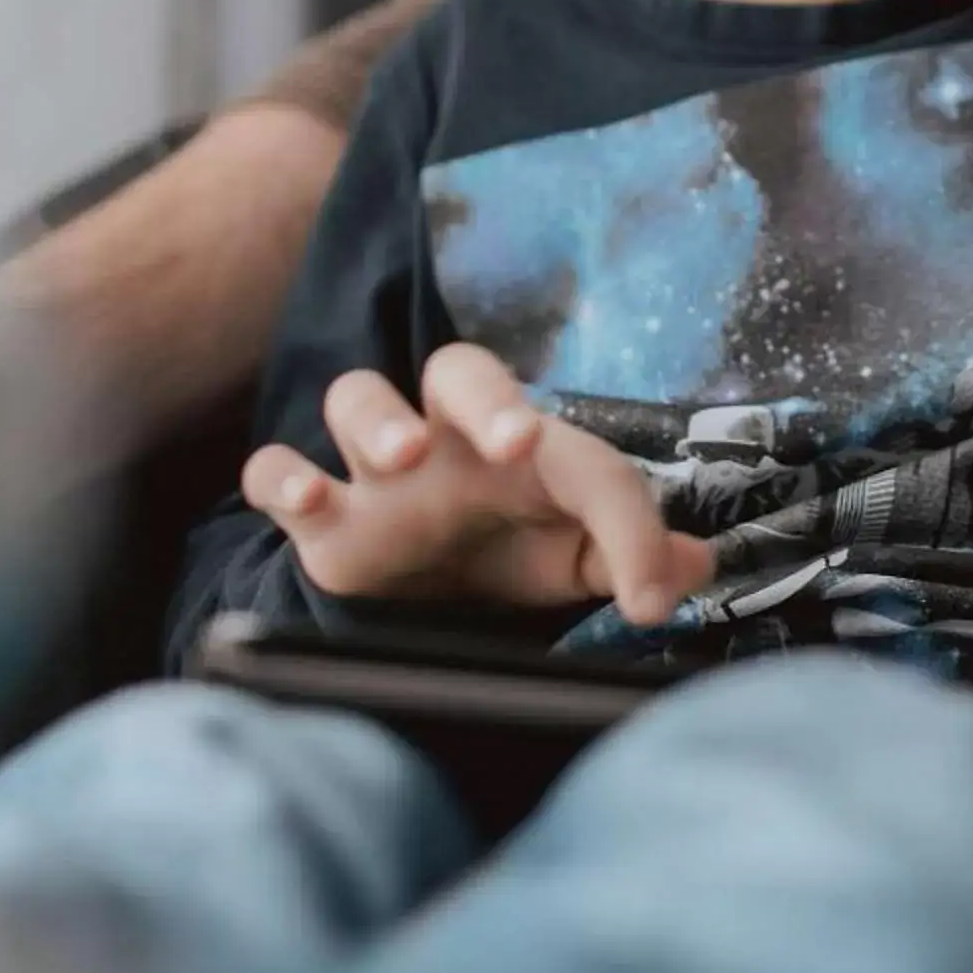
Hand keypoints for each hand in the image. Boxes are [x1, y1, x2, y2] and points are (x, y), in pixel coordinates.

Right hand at [240, 343, 715, 622]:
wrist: (433, 602)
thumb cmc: (518, 555)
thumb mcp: (583, 559)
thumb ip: (638, 556)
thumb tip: (697, 571)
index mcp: (525, 447)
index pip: (579, 453)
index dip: (621, 514)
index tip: (646, 589)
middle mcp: (450, 442)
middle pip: (456, 370)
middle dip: (485, 396)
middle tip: (510, 443)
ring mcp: (376, 477)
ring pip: (356, 396)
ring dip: (376, 418)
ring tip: (400, 458)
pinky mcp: (321, 523)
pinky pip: (275, 471)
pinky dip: (283, 477)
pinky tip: (309, 500)